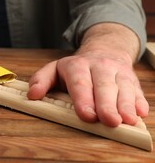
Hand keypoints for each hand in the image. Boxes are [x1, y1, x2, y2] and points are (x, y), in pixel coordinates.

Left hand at [27, 49, 148, 126]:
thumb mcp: (54, 69)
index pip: (80, 82)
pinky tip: (139, 112)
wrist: (104, 51)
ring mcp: (118, 72)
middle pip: (104, 86)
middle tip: (109, 121)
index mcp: (77, 65)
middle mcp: (99, 67)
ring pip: (123, 88)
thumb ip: (41, 80)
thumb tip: (32, 94)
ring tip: (126, 119)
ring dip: (125, 104)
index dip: (84, 99)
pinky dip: (139, 101)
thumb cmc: (76, 68)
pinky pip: (137, 90)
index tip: (87, 115)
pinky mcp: (132, 80)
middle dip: (106, 104)